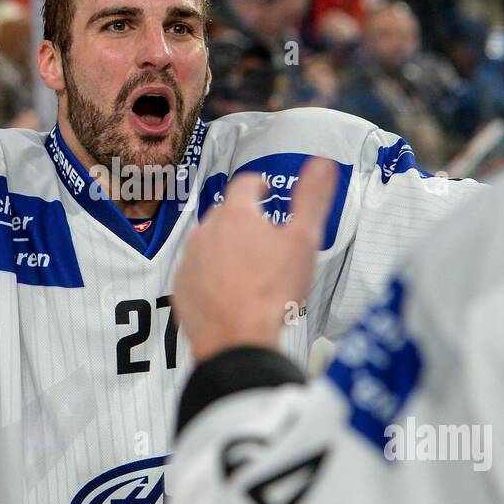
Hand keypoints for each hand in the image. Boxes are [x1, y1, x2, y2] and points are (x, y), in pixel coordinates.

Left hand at [173, 157, 336, 362]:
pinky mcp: (181, 287)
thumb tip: (321, 164)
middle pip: (225, 214)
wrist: (238, 340)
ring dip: (225, 249)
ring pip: (208, 243)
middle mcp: (206, 231)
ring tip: (248, 269)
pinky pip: (196, 273)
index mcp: (236, 215)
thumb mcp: (303, 240)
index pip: (244, 184)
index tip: (264, 189)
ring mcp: (190, 260)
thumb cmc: (272, 292)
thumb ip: (312, 198)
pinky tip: (229, 292)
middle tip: (264, 239)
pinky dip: (210, 276)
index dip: (258, 184)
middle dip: (243, 220)